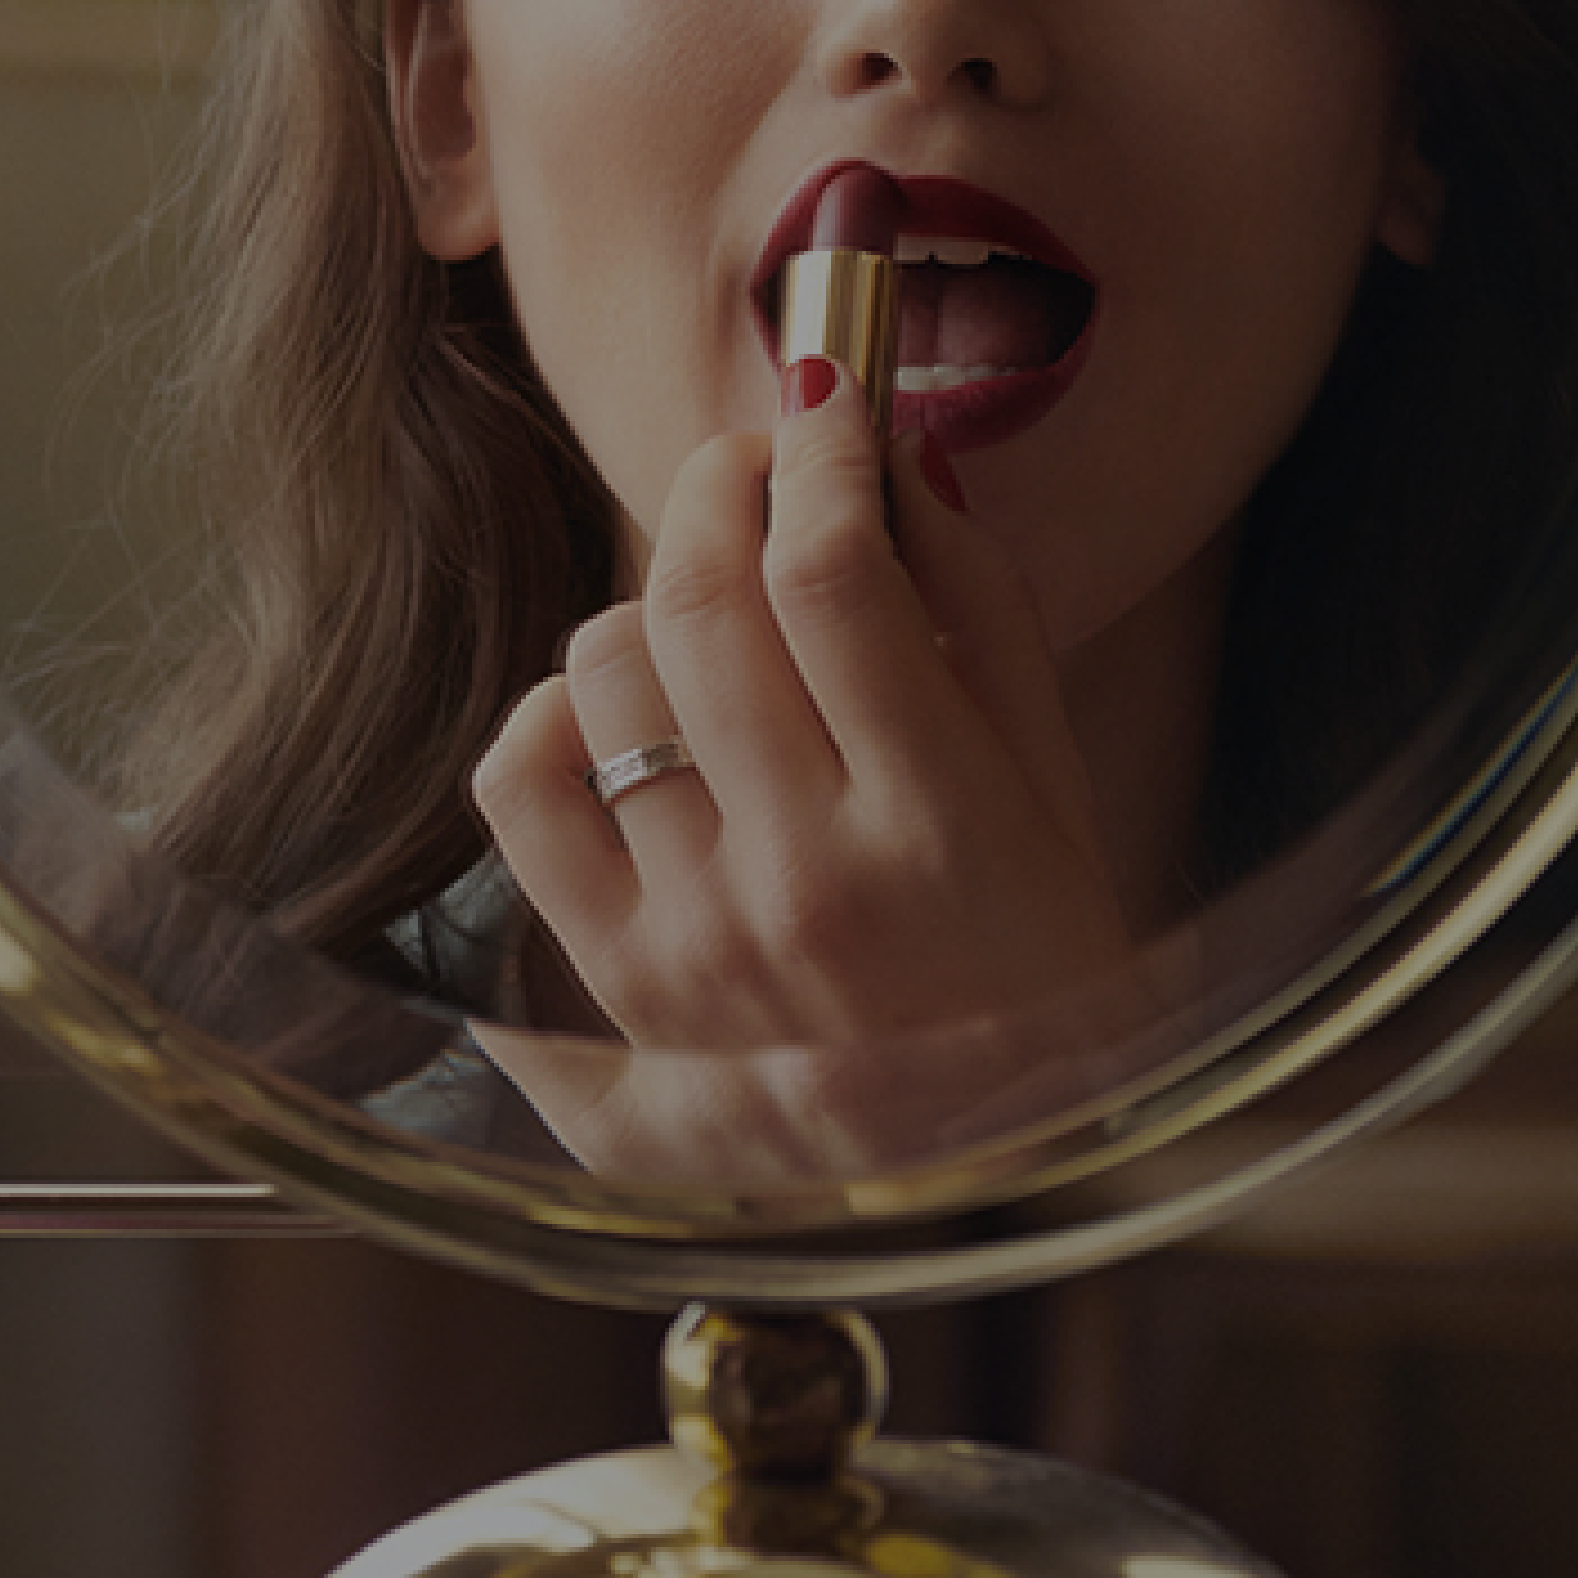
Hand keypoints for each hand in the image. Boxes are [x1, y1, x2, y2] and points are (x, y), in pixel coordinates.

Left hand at [461, 358, 1156, 1176]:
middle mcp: (804, 888)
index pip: (833, 575)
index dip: (816, 452)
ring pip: (601, 676)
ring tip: (711, 617)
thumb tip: (886, 450)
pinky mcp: (615, 989)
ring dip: (650, 605)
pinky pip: (521, 789)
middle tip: (749, 469)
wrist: (985, 1166)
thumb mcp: (1056, 787)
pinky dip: (554, 718)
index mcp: (939, 831)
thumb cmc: (1043, 964)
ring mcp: (694, 945)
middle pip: (698, 603)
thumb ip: (978, 611)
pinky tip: (620, 716)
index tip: (823, 410)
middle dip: (716, 490)